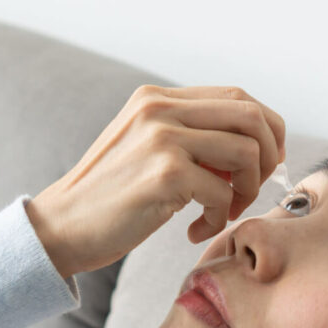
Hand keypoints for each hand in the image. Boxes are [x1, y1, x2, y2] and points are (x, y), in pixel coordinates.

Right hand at [26, 85, 285, 277]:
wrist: (60, 228)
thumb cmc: (108, 199)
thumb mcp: (146, 150)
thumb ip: (189, 138)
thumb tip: (252, 150)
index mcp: (157, 98)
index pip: (238, 96)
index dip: (266, 130)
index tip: (265, 163)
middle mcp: (160, 109)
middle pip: (251, 117)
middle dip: (268, 157)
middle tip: (252, 191)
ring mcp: (162, 138)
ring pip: (246, 153)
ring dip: (248, 191)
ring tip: (223, 212)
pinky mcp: (164, 174)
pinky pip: (222, 193)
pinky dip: (218, 219)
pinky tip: (195, 230)